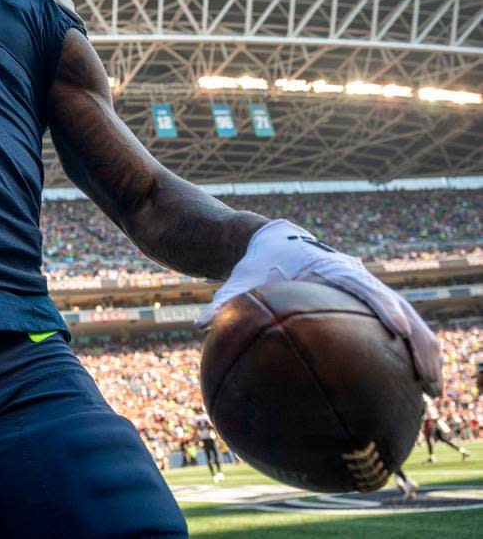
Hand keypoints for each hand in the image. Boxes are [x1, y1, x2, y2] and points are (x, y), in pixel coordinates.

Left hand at [196, 219, 442, 396]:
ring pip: (407, 320)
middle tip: (426, 377)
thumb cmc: (256, 262)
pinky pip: (396, 326)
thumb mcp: (241, 279)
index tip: (395, 328)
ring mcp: (366, 288)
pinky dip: (409, 350)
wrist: (272, 240)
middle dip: (417, 340)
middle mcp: (355, 276)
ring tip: (432, 391)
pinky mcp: (366, 301)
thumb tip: (199, 324)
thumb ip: (223, 301)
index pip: (361, 285)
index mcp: (329, 267)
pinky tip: (415, 385)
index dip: (382, 305)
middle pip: (398, 307)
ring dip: (423, 351)